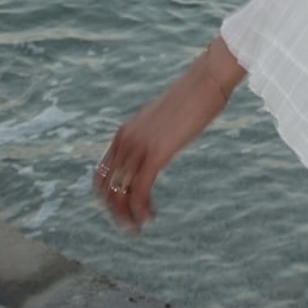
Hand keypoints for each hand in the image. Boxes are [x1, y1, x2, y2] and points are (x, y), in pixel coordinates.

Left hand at [93, 37, 244, 232]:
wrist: (206, 80)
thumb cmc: (193, 97)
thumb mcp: (165, 120)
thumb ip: (156, 135)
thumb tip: (162, 146)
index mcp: (125, 132)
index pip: (101, 174)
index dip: (106, 197)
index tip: (122, 210)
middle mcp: (125, 140)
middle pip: (105, 189)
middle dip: (114, 213)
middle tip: (130, 226)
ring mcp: (138, 147)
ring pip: (118, 195)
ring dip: (126, 217)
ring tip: (139, 228)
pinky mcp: (155, 154)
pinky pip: (138, 192)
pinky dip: (141, 210)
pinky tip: (151, 217)